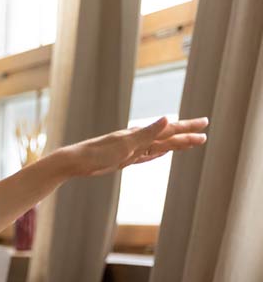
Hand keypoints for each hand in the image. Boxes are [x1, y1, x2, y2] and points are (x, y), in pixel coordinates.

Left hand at [61, 116, 208, 177]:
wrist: (76, 162)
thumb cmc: (98, 153)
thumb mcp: (125, 144)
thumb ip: (147, 133)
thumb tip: (167, 119)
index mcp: (141, 135)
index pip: (170, 130)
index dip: (188, 127)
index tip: (205, 123)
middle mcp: (138, 140)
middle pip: (168, 138)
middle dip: (186, 136)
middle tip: (205, 134)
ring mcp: (132, 149)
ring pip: (159, 146)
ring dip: (175, 144)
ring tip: (190, 142)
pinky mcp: (124, 159)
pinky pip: (146, 155)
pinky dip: (157, 153)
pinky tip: (162, 153)